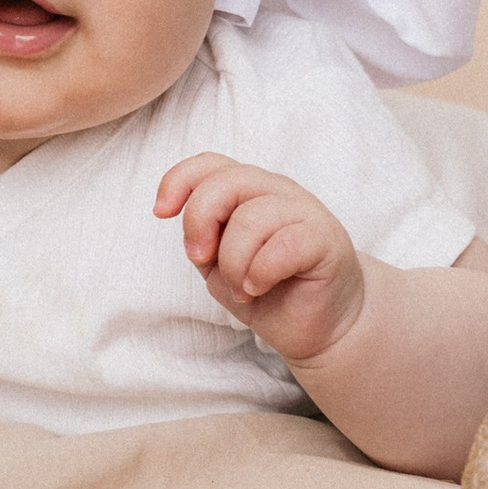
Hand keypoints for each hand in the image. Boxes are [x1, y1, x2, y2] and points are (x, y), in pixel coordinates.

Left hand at [155, 152, 363, 364]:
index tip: (162, 213)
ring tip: (241, 287)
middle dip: (200, 224)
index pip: (209, 164)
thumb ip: (203, 238)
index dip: (178, 181)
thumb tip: (189, 226)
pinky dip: (259, 273)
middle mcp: (276, 191)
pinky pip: (282, 246)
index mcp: (248, 190)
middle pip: (225, 183)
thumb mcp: (218, 264)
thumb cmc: (267, 290)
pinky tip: (258, 287)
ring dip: (233, 263)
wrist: (319, 324)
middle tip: (202, 260)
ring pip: (251, 219)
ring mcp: (304, 211)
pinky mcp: (326, 239)